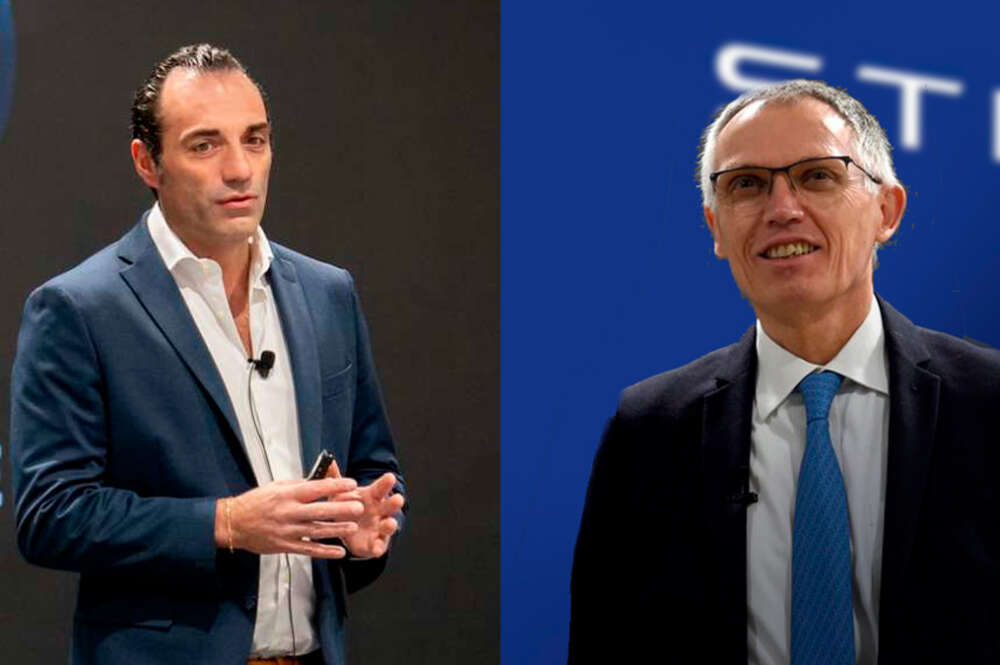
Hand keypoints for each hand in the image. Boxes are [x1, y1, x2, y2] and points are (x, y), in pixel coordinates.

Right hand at [215, 477, 363, 557]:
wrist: (233, 523)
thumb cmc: (255, 502)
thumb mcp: (275, 486)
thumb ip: (297, 485)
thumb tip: (319, 481)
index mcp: (287, 495)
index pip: (315, 488)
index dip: (334, 486)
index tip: (351, 484)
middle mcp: (288, 512)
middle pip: (319, 510)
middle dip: (340, 509)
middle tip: (358, 507)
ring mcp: (287, 531)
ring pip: (316, 531)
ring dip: (336, 530)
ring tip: (353, 527)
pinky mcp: (284, 546)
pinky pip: (307, 550)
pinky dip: (324, 551)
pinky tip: (338, 552)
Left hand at [327, 461, 404, 558]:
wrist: (350, 532)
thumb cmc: (349, 509)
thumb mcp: (340, 495)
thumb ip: (336, 479)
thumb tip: (329, 461)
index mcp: (373, 497)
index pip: (381, 488)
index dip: (386, 483)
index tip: (390, 477)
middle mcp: (380, 511)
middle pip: (390, 506)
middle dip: (394, 503)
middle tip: (397, 499)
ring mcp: (380, 528)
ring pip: (389, 526)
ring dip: (390, 524)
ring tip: (388, 523)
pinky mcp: (376, 544)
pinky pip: (379, 546)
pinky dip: (378, 547)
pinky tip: (375, 547)